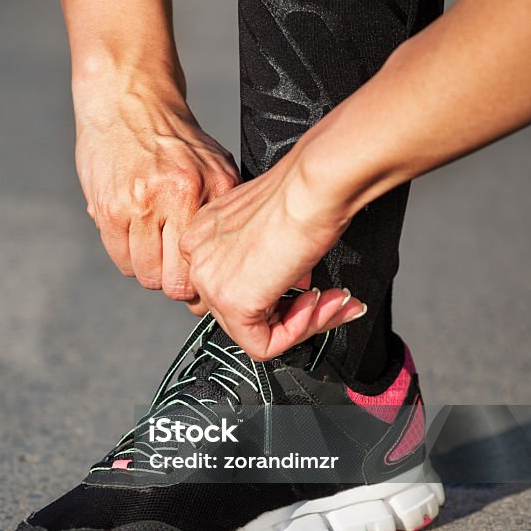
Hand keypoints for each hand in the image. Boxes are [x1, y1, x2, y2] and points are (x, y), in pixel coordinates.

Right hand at [74, 76, 239, 300]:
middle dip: (175, 284)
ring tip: (151, 246)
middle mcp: (181, 195)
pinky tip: (132, 234)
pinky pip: (120, 259)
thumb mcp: (213, 165)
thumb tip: (223, 265)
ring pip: (147, 275)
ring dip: (149, 270)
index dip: (204, 282)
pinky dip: (126, 256)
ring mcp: (142, 203)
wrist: (129, 99)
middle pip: (178, 280)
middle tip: (173, 270)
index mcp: (214, 186)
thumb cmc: (173, 139)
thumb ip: (219, 209)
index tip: (200, 281)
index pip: (213, 261)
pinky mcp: (110, 207)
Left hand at [179, 145, 365, 358]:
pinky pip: (262, 345)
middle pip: (237, 311)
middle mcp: (196, 255)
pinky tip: (319, 305)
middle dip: (292, 312)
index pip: (228, 285)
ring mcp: (210, 279)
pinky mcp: (233, 302)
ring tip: (334, 300)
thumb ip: (265, 258)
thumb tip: (283, 284)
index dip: (276, 292)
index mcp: (203, 232)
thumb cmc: (304, 191)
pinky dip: (298, 332)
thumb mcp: (273, 225)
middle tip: (329, 300)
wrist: (313, 185)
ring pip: (250, 330)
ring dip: (303, 322)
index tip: (308, 286)